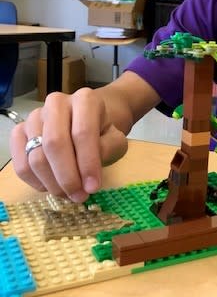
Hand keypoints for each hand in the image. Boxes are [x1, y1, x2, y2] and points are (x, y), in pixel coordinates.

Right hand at [10, 88, 127, 202]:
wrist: (87, 122)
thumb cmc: (102, 133)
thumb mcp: (116, 140)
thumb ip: (109, 150)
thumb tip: (89, 175)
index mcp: (84, 100)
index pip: (82, 132)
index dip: (87, 163)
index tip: (93, 187)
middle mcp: (56, 103)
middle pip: (54, 143)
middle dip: (67, 176)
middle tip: (79, 196)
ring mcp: (34, 117)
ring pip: (35, 156)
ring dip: (52, 183)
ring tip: (68, 194)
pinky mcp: (19, 132)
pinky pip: (20, 163)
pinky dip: (35, 182)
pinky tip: (51, 187)